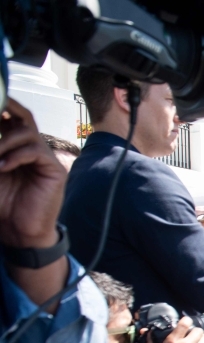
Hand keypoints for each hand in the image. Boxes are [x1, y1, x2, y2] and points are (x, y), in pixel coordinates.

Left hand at [0, 99, 67, 248]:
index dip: (0, 106)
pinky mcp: (54, 170)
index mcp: (13, 146)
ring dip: (5, 139)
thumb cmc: (3, 204)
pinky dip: (16, 156)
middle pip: (22, 116)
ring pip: (27, 131)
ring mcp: (44, 158)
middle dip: (6, 106)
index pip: (7, 118)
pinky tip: (3, 167)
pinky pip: (35, 151)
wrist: (19, 232)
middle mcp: (30, 148)